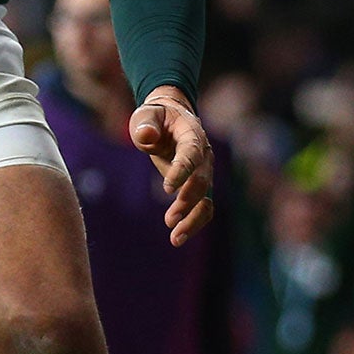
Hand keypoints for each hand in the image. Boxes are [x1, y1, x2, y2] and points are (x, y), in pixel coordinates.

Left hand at [131, 85, 213, 244]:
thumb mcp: (146, 115)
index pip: (191, 154)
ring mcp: (203, 172)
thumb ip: (146, 124)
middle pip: (203, 181)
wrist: (169, 120)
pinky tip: (176, 237)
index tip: (167, 189)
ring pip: (207, 200)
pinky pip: (202, 207)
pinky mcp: (197, 185)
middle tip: (171, 219)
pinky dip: (193, 222)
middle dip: (188, 201)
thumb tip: (146, 136)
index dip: (182, 171)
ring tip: (175, 238)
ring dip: (193, 220)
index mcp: (193, 134)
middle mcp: (204, 155)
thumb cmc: (156, 117)